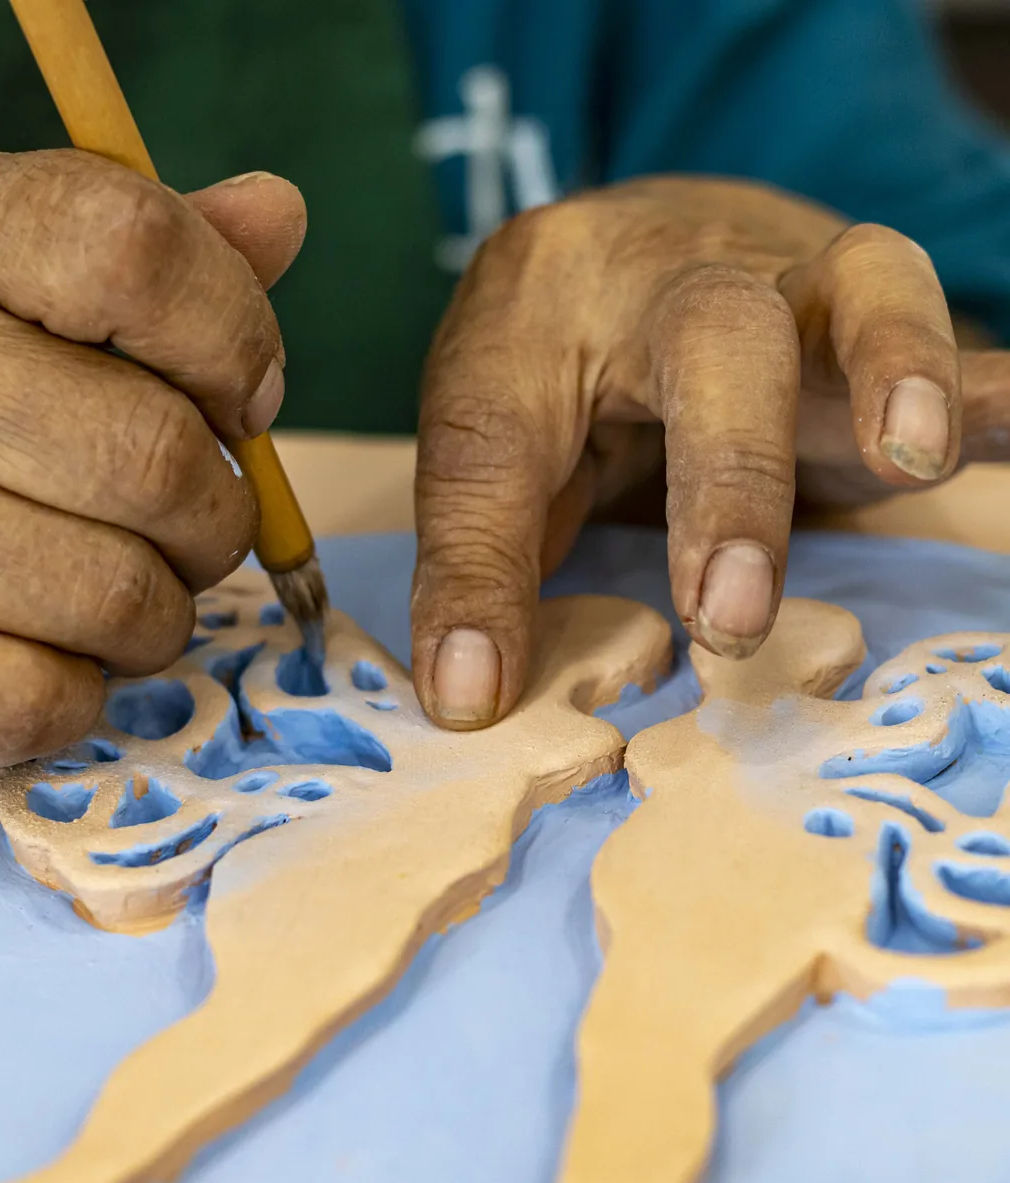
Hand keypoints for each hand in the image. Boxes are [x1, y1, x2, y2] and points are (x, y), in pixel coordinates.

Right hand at [0, 144, 304, 763]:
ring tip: (112, 592)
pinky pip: (49, 700)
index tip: (237, 401)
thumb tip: (279, 212)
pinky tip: (41, 650)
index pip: (139, 248)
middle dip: (216, 518)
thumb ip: (142, 252)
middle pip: (159, 458)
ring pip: (123, 597)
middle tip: (184, 528)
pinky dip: (79, 692)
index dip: (234, 338)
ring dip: (159, 616)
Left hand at [412, 176, 1009, 727]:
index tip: (478, 690)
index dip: (486, 569)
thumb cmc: (549, 354)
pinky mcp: (864, 330)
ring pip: (859, 284)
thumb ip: (479, 556)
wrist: (637, 240)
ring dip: (895, 365)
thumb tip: (469, 699)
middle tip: (729, 621)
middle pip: (713, 338)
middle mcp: (671, 278)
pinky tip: (1009, 424)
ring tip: (911, 454)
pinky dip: (985, 390)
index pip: (498, 435)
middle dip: (728, 481)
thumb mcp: (490, 441)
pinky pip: (946, 340)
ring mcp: (787, 288)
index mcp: (542, 307)